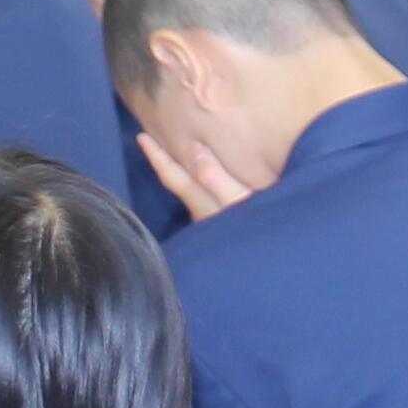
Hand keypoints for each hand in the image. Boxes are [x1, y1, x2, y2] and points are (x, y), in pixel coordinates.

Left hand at [137, 125, 267, 224]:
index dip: (157, 157)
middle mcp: (204, 214)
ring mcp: (214, 224)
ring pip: (192, 193)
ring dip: (185, 173)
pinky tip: (209, 179)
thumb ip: (215, 177)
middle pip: (179, 185)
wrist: (267, 271)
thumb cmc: (256, 232)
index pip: (174, 177)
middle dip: (167, 163)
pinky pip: (207, 198)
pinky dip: (201, 183)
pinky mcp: (225, 230)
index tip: (141, 137)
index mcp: (203, 204)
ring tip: (182, 154)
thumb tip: (194, 149)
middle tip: (154, 140)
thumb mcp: (239, 200)